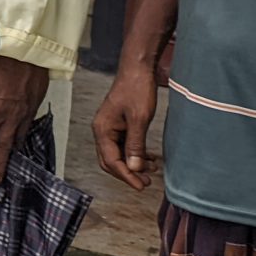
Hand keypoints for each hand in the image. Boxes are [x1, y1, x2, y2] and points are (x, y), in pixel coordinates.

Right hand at [91, 60, 162, 194]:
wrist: (138, 69)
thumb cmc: (136, 90)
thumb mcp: (139, 119)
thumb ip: (135, 145)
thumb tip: (133, 168)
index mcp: (102, 130)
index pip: (111, 161)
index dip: (126, 176)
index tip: (141, 186)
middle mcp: (103, 130)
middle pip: (111, 161)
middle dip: (128, 173)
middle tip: (146, 182)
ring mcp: (110, 128)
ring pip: (119, 154)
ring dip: (133, 164)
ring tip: (152, 170)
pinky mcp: (119, 124)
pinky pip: (124, 146)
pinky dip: (136, 154)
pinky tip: (149, 158)